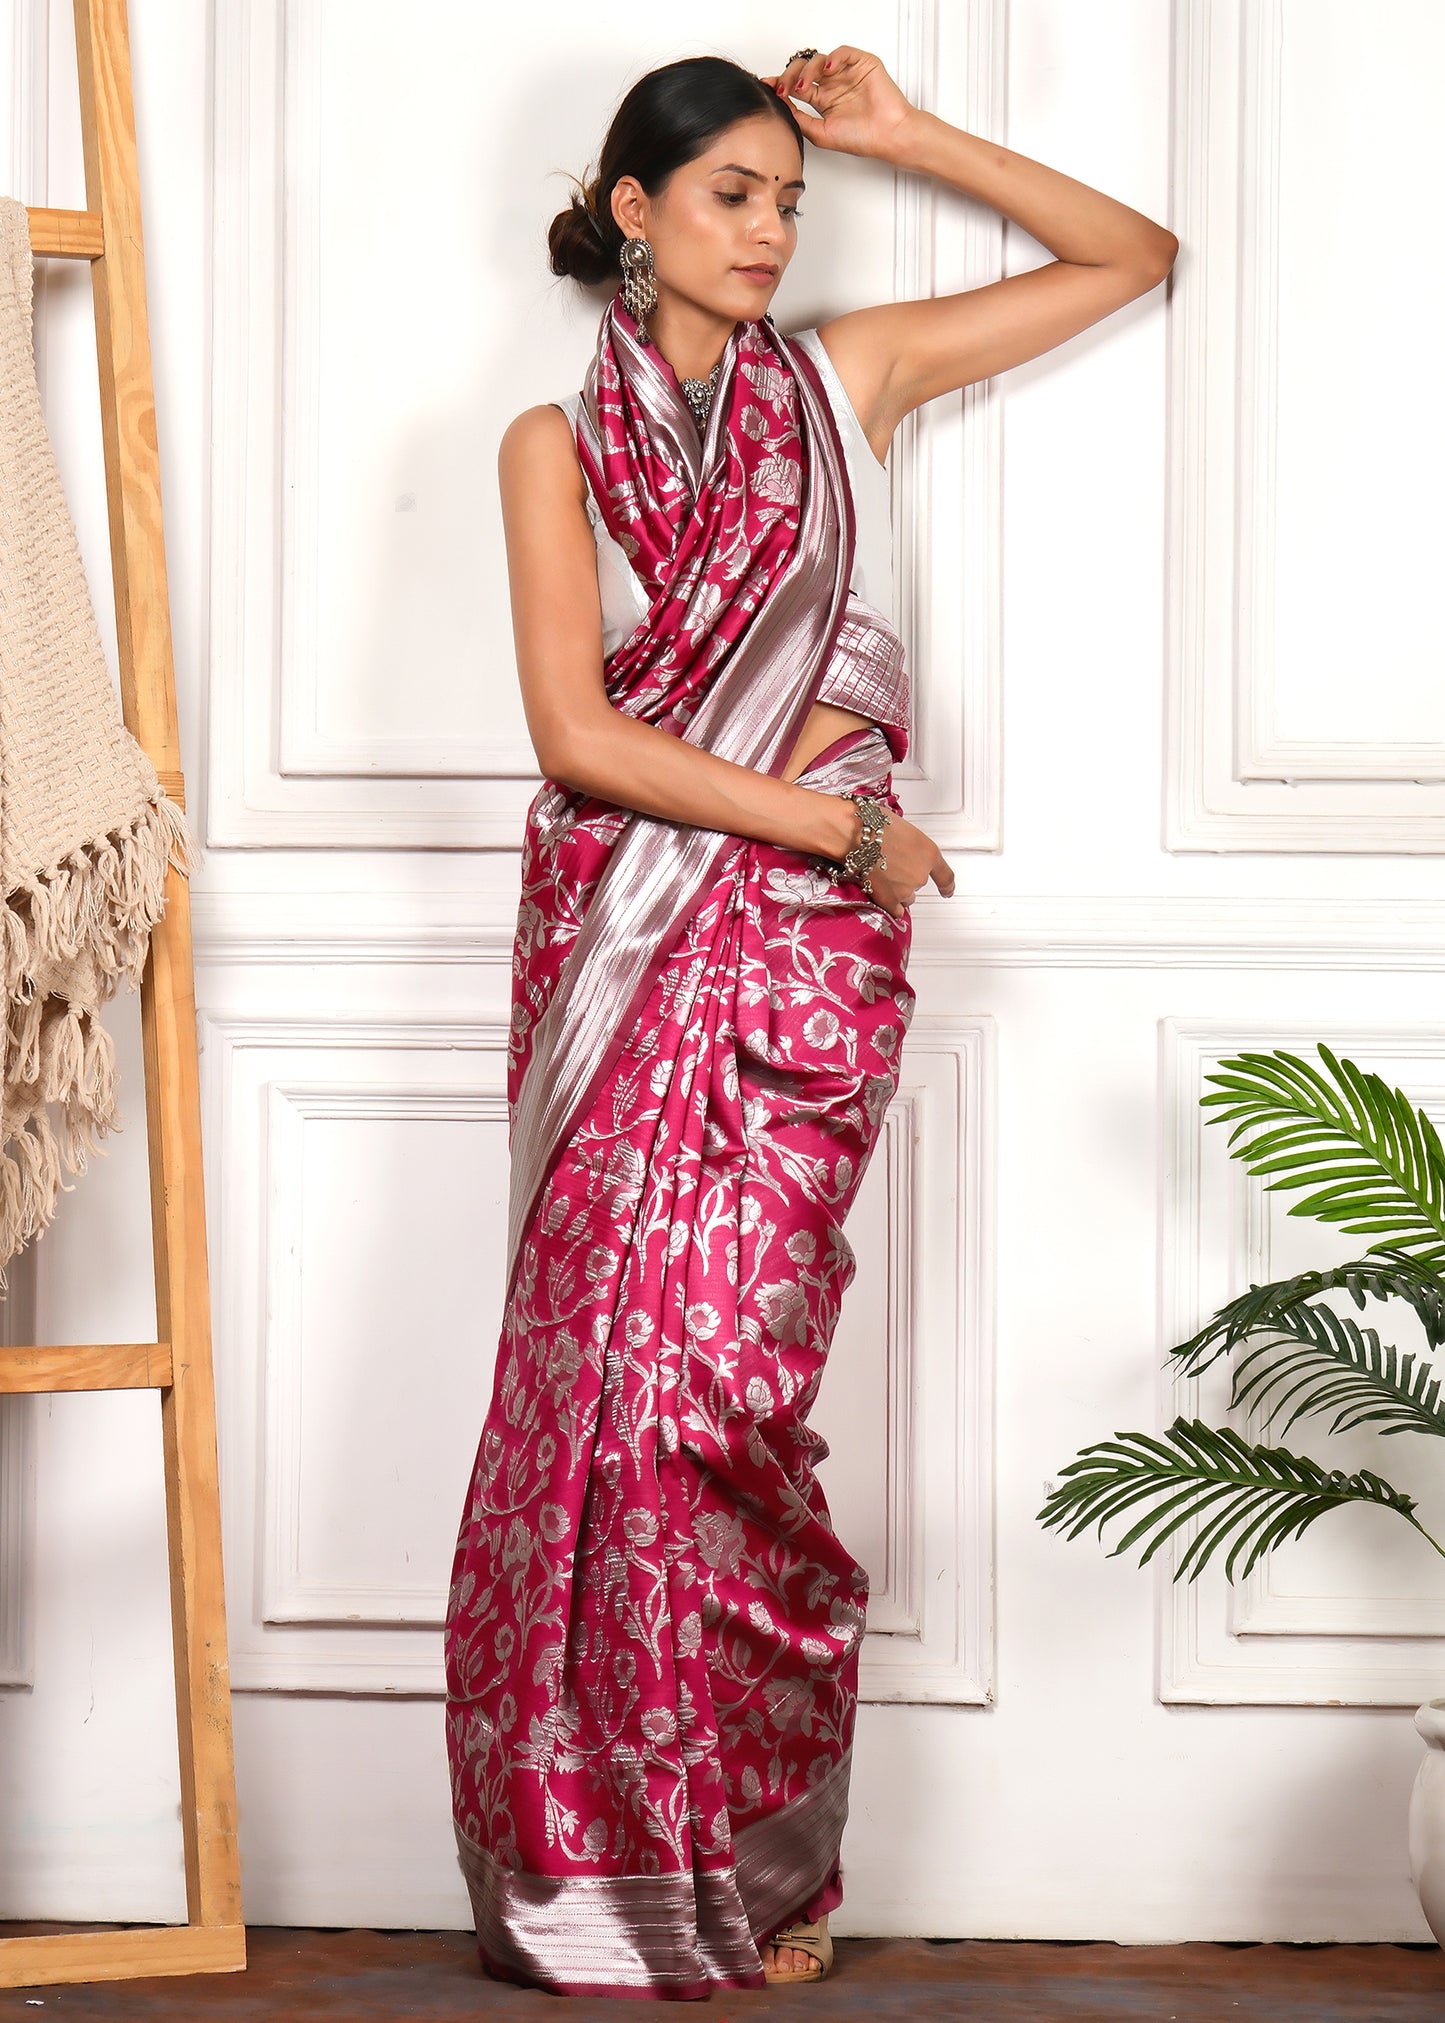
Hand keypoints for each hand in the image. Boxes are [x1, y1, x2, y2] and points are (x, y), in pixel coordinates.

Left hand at [758, 45, 918, 160]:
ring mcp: (846, 73)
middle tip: (783, 87)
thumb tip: (780, 106)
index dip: (781, 84)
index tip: (767, 86)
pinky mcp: (861, 64)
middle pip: (804, 70)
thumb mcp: (820, 134)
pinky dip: (832, 58)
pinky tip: (826, 69)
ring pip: (819, 60)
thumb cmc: (862, 138)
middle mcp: (832, 85)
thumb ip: (799, 119)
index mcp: (822, 100)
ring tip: (804, 85)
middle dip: (789, 76)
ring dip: (807, 70)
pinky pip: (843, 52)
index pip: (797, 86)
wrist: (888, 136)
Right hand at [856, 808, 954, 922]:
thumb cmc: (874, 825)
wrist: (856, 835)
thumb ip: (908, 845)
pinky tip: (881, 893)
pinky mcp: (889, 899)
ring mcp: (906, 889)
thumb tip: (901, 850)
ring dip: (897, 890)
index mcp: (929, 853)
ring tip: (880, 876)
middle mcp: (921, 874)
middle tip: (889, 865)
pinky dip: (890, 904)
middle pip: (918, 885)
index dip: (947, 886)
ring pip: (906, 897)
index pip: (945, 876)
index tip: (948, 892)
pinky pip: (895, 909)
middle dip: (906, 878)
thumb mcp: (902, 829)